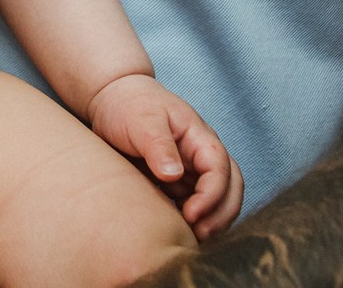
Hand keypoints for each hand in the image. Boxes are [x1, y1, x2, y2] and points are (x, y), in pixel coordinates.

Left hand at [88, 72, 242, 239]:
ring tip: (190, 241)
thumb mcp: (143, 120)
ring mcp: (191, 171)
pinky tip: (176, 234)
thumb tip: (174, 175)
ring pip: (216, 201)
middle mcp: (201, 157)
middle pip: (230, 188)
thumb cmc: (130, 105)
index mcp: (199, 138)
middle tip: (199, 236)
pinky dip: (192, 221)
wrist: (112, 100)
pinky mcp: (177, 184)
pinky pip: (193, 206)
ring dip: (210, 222)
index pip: (221, 169)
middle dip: (221, 215)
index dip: (212, 196)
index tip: (191, 214)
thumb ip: (159, 145)